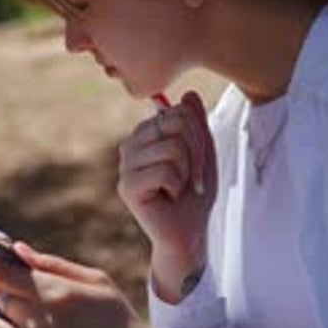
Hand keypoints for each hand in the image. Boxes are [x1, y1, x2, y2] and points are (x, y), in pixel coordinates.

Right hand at [118, 91, 216, 300]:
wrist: (188, 233)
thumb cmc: (194, 195)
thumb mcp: (202, 153)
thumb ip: (196, 123)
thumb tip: (188, 94)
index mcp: (145, 134)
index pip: (176, 112)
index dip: (197, 135)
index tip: (198, 162)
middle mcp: (130, 145)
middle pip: (173, 124)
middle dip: (195, 152)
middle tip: (192, 178)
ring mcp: (125, 165)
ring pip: (171, 147)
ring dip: (186, 172)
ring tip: (179, 188)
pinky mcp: (126, 186)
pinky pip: (164, 170)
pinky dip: (176, 185)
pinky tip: (168, 198)